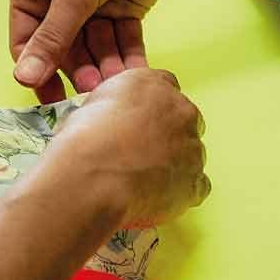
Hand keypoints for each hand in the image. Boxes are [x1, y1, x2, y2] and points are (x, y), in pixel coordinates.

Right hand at [7, 0, 191, 101]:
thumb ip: (52, 38)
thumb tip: (23, 78)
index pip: (27, 42)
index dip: (39, 70)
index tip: (53, 100)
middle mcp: (57, 2)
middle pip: (64, 51)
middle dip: (81, 71)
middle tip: (97, 93)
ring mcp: (92, 8)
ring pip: (95, 50)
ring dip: (106, 68)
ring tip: (119, 86)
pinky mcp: (122, 11)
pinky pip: (122, 42)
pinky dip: (128, 58)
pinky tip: (137, 75)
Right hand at [47, 67, 211, 227]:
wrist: (91, 179)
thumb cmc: (84, 138)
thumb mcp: (91, 99)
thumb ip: (117, 99)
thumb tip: (117, 113)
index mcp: (155, 86)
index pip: (163, 87)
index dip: (147, 105)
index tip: (134, 119)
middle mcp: (182, 113)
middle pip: (183, 119)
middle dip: (166, 131)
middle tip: (136, 149)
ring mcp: (193, 151)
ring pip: (190, 153)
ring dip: (172, 161)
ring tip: (139, 176)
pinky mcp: (195, 185)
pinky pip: (196, 186)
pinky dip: (179, 189)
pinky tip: (154, 193)